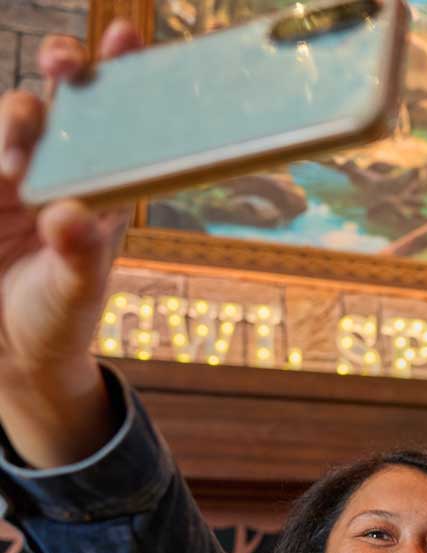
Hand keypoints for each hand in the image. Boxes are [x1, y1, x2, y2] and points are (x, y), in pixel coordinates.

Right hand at [0, 20, 141, 466]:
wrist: (17, 352)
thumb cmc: (61, 317)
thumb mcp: (76, 293)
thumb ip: (77, 255)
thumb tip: (68, 214)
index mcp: (99, 187)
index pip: (112, 121)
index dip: (117, 73)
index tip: (126, 38)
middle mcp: (54, 170)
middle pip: (52, 101)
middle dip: (57, 75)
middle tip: (63, 72)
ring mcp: (8, 176)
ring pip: (7, 124)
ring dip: (11, 125)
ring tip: (13, 166)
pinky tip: (1, 176)